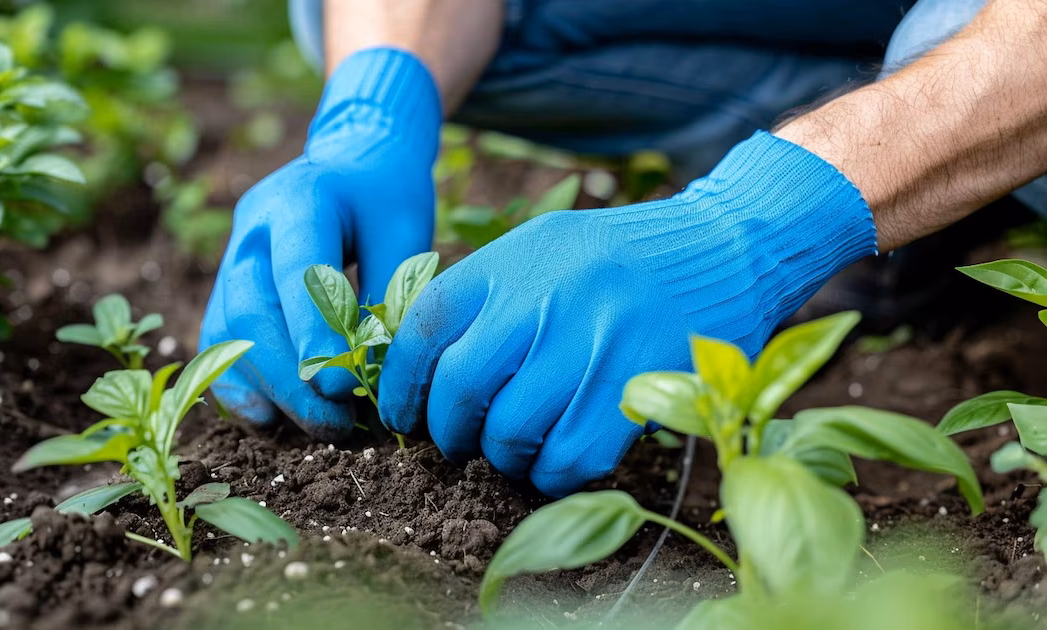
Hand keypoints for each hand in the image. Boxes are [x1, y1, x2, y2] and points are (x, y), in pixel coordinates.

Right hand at [201, 48, 440, 439]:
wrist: (352, 160)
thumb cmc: (385, 196)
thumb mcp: (405, 231)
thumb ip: (390, 293)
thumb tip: (376, 374)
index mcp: (301, 199)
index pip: (297, 271)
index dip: (312, 334)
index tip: (340, 388)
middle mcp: (253, 228)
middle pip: (250, 309)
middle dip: (290, 377)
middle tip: (336, 422)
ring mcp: (232, 257)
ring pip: (228, 331)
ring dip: (268, 388)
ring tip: (319, 426)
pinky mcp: (227, 286)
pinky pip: (219, 341)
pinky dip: (240, 384)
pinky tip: (271, 419)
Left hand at [378, 132, 877, 495]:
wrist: (727, 244)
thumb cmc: (621, 256)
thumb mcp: (543, 247)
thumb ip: (485, 294)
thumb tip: (418, 363)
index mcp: (511, 260)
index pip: (424, 327)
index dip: (399, 383)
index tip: (402, 415)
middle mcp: (547, 296)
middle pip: (462, 387)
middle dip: (449, 431)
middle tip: (460, 443)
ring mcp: (596, 340)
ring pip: (514, 430)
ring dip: (504, 457)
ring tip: (515, 450)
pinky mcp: (642, 382)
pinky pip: (574, 455)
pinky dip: (554, 473)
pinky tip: (557, 461)